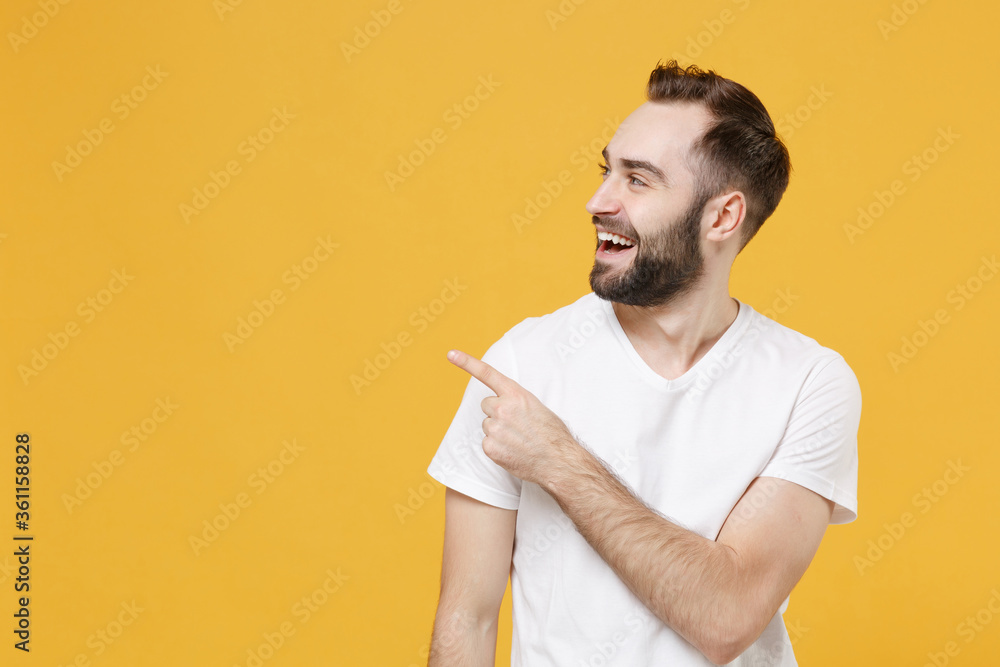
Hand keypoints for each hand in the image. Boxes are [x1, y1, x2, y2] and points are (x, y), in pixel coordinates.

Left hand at [446, 349, 576, 485]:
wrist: (557, 461)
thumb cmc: (552, 434)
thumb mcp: (538, 407)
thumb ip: (517, 401)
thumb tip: (505, 405)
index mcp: (516, 395)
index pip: (487, 374)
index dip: (467, 362)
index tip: (451, 354)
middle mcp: (502, 408)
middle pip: (487, 405)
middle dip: (497, 412)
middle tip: (516, 424)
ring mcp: (494, 428)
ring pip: (487, 425)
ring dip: (498, 431)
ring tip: (518, 440)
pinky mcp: (490, 447)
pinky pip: (487, 442)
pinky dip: (497, 447)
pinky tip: (513, 450)